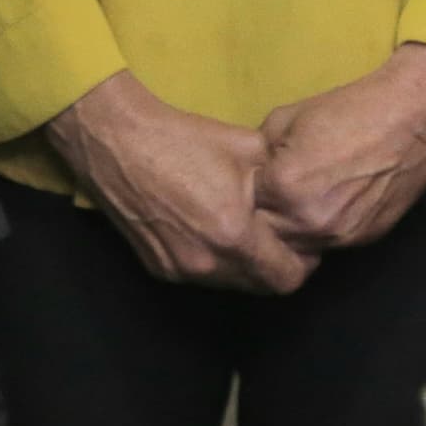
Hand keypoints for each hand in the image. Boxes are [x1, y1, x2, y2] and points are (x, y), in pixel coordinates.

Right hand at [47, 73, 311, 293]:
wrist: (118, 142)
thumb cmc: (184, 139)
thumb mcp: (247, 148)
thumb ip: (282, 182)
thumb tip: (307, 196)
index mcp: (233, 233)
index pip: (286, 278)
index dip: (302, 263)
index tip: (303, 243)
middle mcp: (207, 262)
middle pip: (260, 286)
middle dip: (275, 265)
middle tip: (277, 236)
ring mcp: (180, 269)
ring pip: (231, 283)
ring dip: (244, 265)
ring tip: (243, 230)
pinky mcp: (159, 268)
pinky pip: (202, 275)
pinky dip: (215, 260)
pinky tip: (209, 228)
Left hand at [255, 43, 425, 256]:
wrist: (413, 117)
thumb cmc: (349, 110)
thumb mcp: (285, 120)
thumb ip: (261, 153)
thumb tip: (250, 171)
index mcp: (284, 187)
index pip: (243, 204)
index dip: (247, 189)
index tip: (253, 177)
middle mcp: (310, 220)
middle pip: (266, 234)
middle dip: (263, 215)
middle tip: (271, 192)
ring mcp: (340, 235)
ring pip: (296, 246)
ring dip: (291, 228)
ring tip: (298, 198)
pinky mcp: (365, 240)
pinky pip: (327, 244)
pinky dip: (320, 229)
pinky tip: (326, 203)